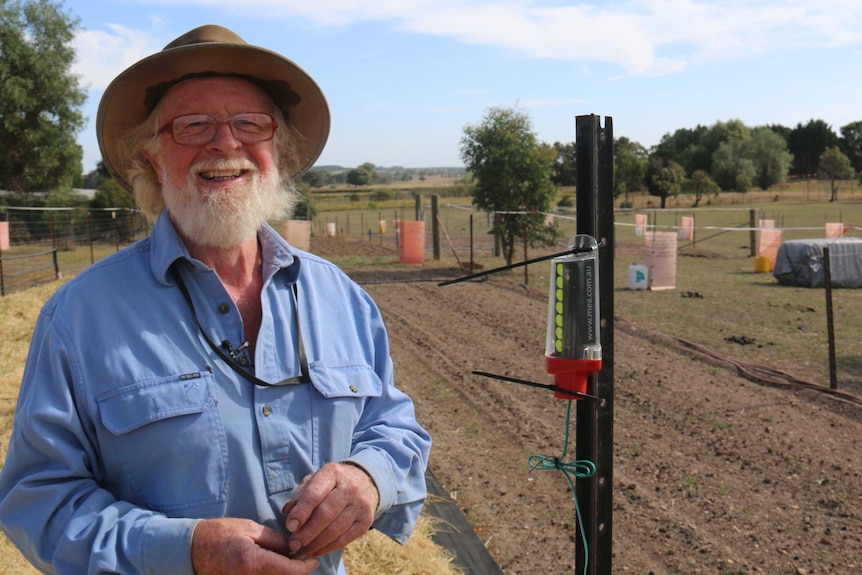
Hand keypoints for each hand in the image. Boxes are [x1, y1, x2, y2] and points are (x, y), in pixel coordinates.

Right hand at [191, 517, 318, 574]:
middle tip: (303, 558)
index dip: (306, 566)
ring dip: (286, 574)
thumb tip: (295, 548)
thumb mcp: (250, 529)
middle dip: (297, 571)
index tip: (313, 558)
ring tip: (291, 561)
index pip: (290, 571)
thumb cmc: (220, 534)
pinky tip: (276, 566)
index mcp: (253, 562)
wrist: (191, 550)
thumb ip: (276, 540)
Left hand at [282, 462, 379, 557]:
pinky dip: (328, 548)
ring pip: (336, 529)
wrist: (366, 481)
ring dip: (316, 543)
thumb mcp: (316, 479)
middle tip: (293, 544)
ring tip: (302, 550)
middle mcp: (349, 488)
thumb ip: (301, 494)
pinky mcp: (366, 521)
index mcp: (332, 473)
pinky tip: (316, 551)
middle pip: (326, 513)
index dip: (301, 512)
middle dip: (307, 532)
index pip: (315, 494)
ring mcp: (360, 505)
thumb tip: (288, 513)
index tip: (290, 527)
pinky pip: (345, 539)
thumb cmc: (333, 483)